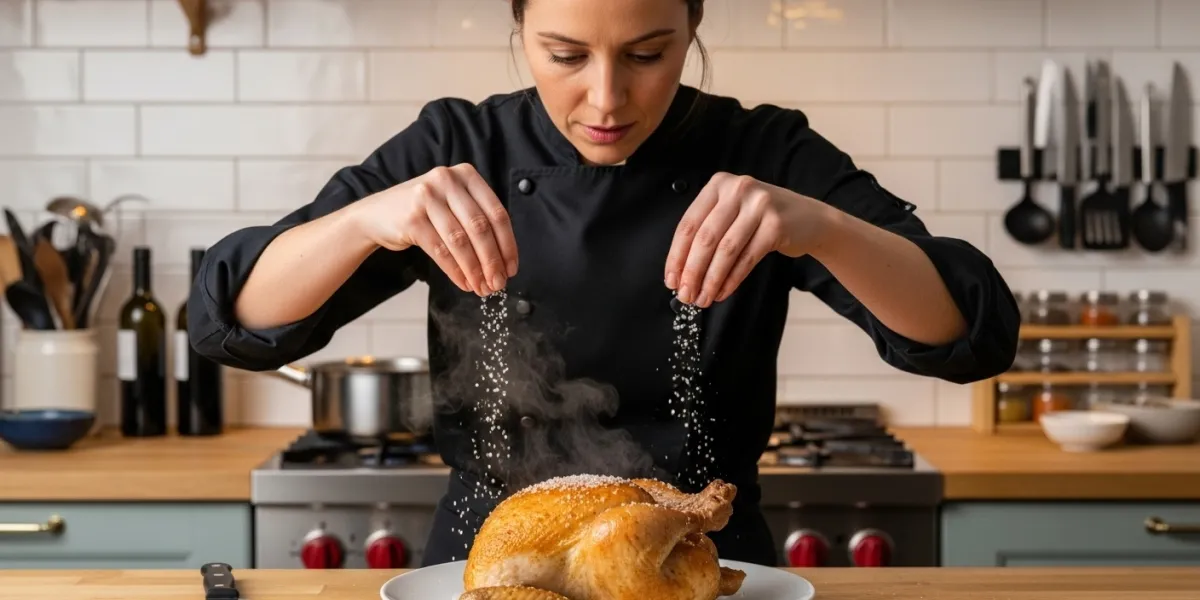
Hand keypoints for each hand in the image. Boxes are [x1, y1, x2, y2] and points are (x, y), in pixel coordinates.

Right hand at [354, 164, 517, 295]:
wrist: (376, 215)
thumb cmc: (422, 212)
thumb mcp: (452, 203)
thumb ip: (477, 220)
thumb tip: (503, 261)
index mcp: (465, 174)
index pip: (496, 213)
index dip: (508, 244)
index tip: (511, 268)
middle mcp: (446, 180)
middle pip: (480, 228)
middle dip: (492, 261)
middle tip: (498, 283)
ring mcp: (426, 197)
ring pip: (460, 241)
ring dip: (475, 270)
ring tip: (482, 288)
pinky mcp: (411, 218)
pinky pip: (440, 251)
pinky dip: (456, 271)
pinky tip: (464, 283)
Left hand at [664, 172, 825, 307]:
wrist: (810, 219)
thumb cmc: (762, 219)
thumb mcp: (732, 212)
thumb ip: (707, 231)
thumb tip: (680, 272)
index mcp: (719, 184)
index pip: (688, 224)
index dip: (677, 256)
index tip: (671, 280)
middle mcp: (738, 189)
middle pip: (705, 239)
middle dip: (692, 272)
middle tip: (685, 295)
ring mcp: (759, 205)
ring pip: (725, 251)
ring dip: (711, 280)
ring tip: (702, 299)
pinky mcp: (776, 225)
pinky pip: (746, 259)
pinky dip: (731, 280)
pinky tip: (722, 293)